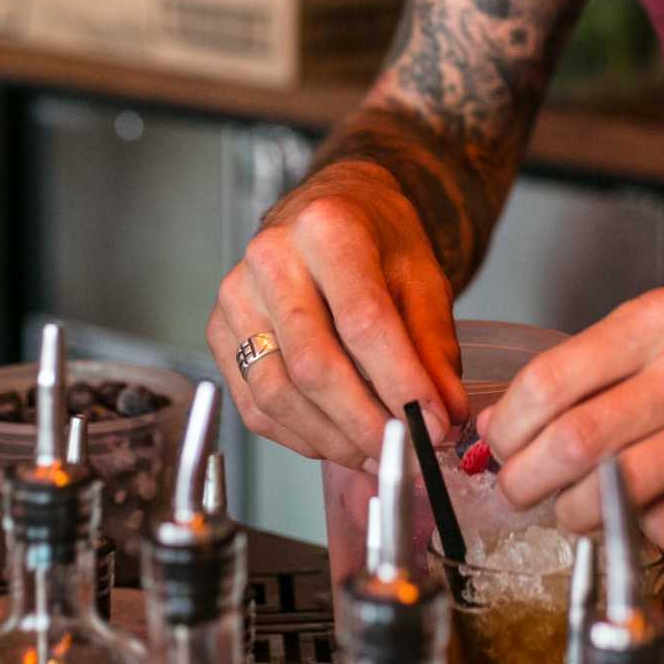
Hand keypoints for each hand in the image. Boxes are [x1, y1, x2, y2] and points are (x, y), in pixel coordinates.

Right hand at [207, 160, 469, 470]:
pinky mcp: (220, 332)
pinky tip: (339, 440)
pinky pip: (255, 406)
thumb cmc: (376, 240)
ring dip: (333, 439)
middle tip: (407, 452)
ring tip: (377, 452)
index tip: (434, 425)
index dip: (400, 382)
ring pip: (279, 393)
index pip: (363, 320)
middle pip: (314, 364)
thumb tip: (442, 418)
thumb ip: (433, 348)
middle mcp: (271, 257)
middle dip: (366, 423)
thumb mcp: (423, 277)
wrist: (331, 211)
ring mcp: (237, 296)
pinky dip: (301, 437)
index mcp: (327, 228)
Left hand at [477, 285, 663, 550]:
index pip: (549, 379)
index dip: (505, 428)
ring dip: (578, 517)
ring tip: (576, 515)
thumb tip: (510, 419)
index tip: (493, 449)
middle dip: (525, 482)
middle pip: (570, 443)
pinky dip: (645, 533)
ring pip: (615, 492)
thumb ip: (607, 365)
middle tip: (516, 495)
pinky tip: (649, 518)